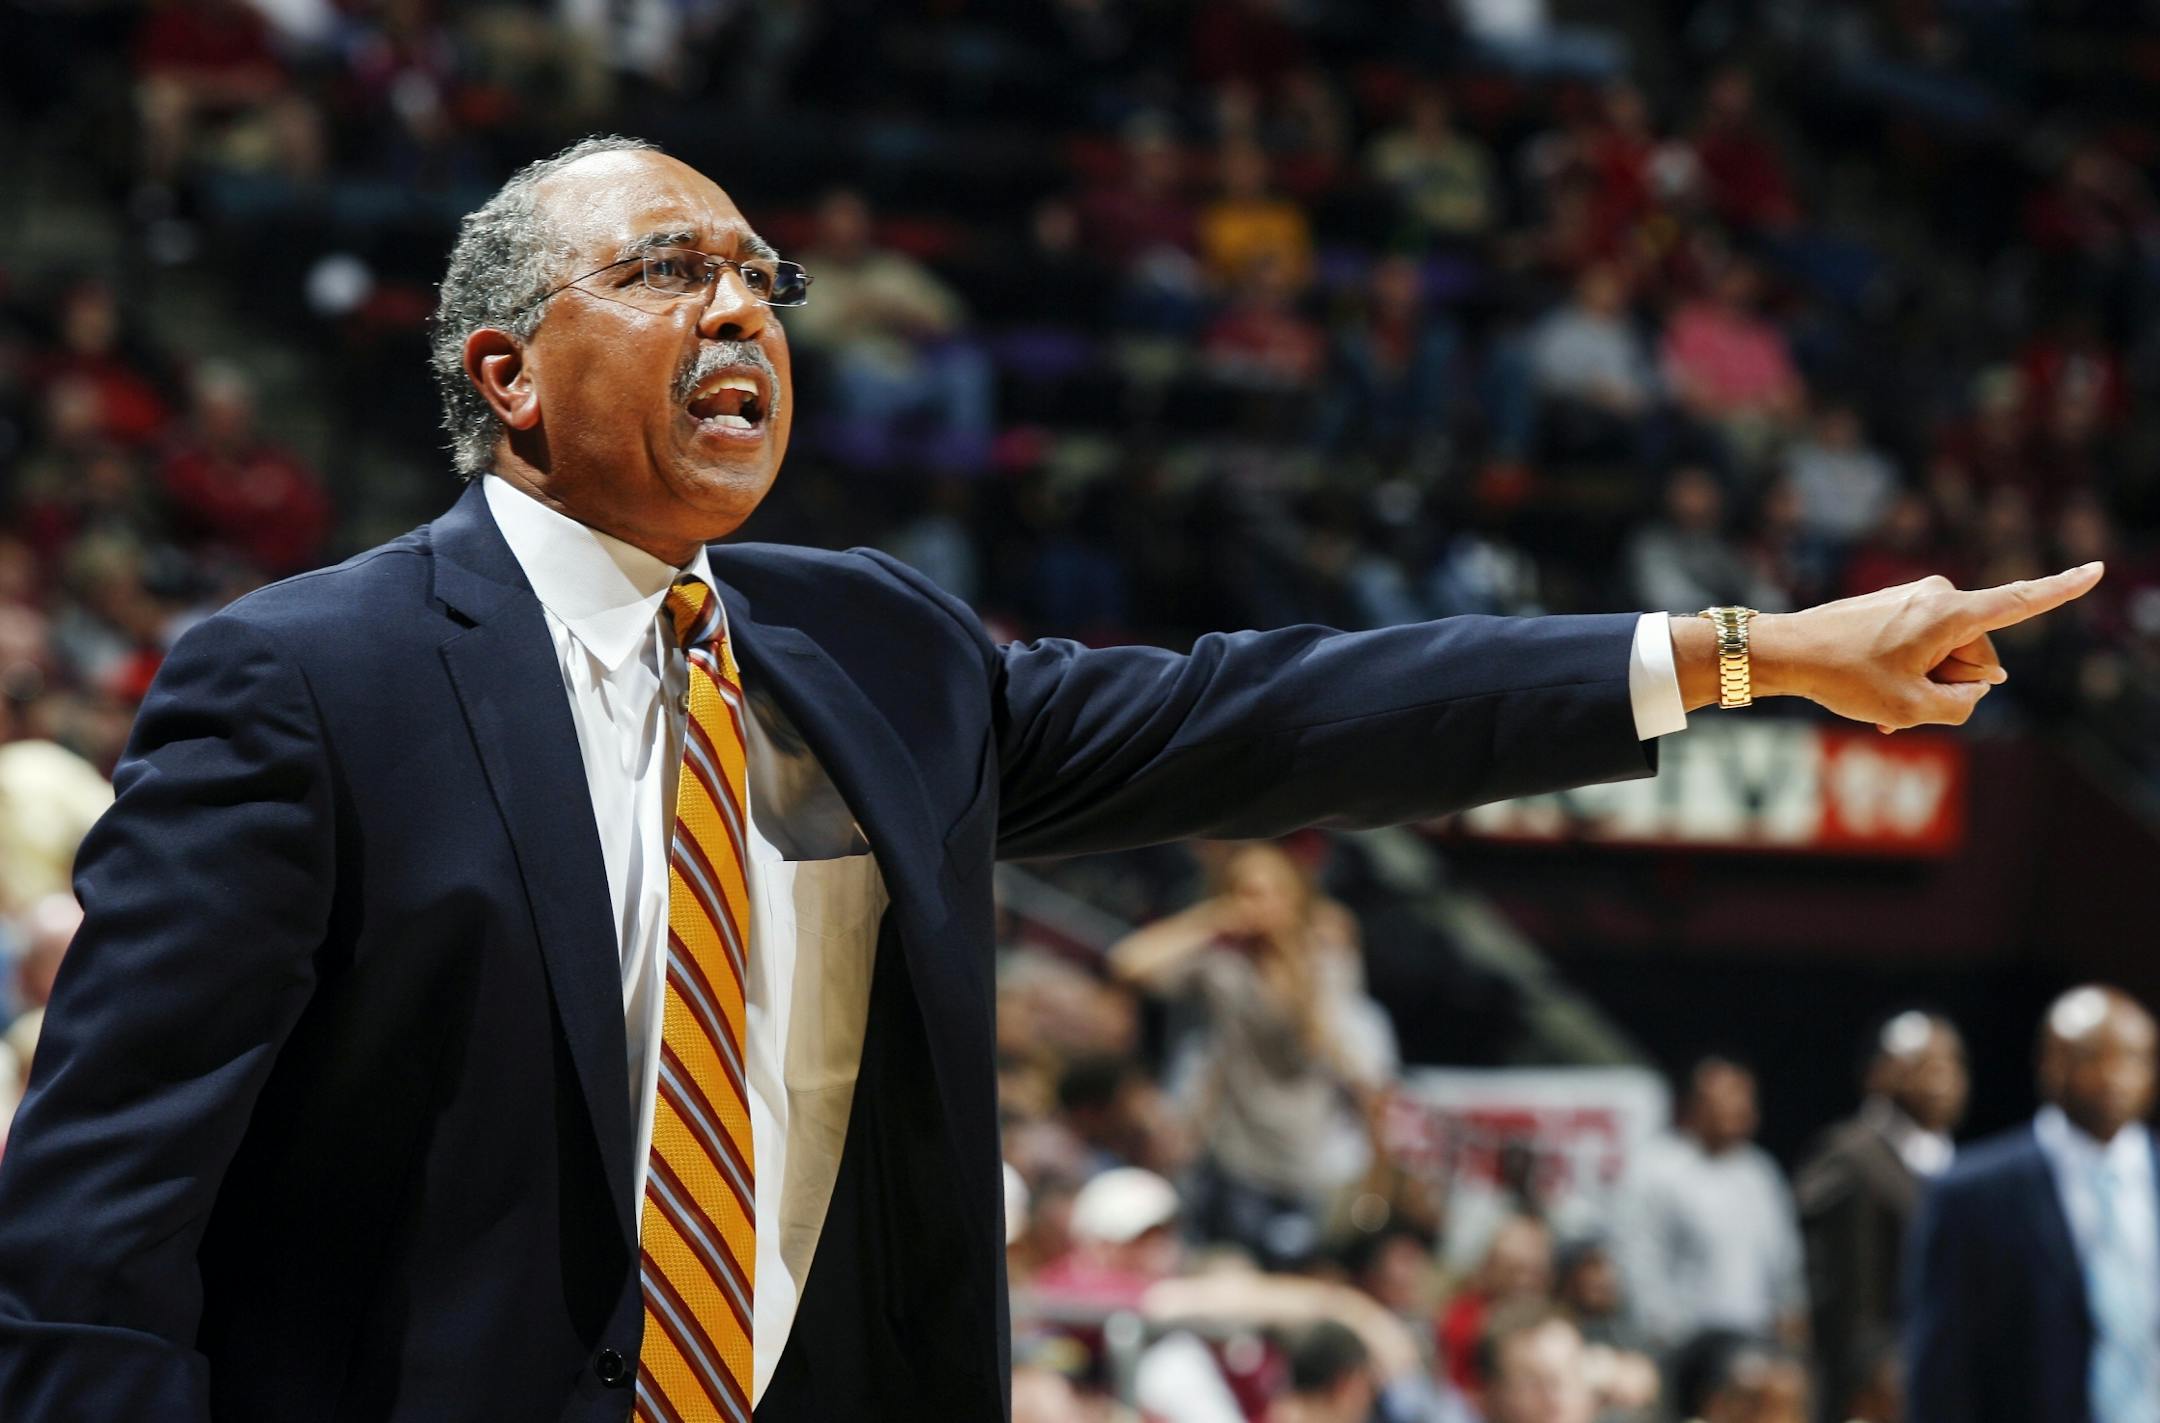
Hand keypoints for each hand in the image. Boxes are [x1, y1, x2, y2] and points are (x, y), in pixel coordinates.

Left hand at [1684, 564, 2104, 730]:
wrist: (1783, 653)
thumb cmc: (1845, 678)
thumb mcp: (1912, 709)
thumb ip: (1962, 703)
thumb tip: (1978, 686)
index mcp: (1950, 613)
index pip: (2019, 602)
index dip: (2062, 590)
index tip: (2096, 567)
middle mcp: (1938, 595)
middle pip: (1977, 655)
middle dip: (1951, 686)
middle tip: (1902, 707)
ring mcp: (1915, 599)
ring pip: (1946, 657)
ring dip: (1925, 686)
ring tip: (1884, 708)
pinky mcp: (1896, 608)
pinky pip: (1922, 649)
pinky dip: (1909, 677)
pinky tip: (1880, 705)